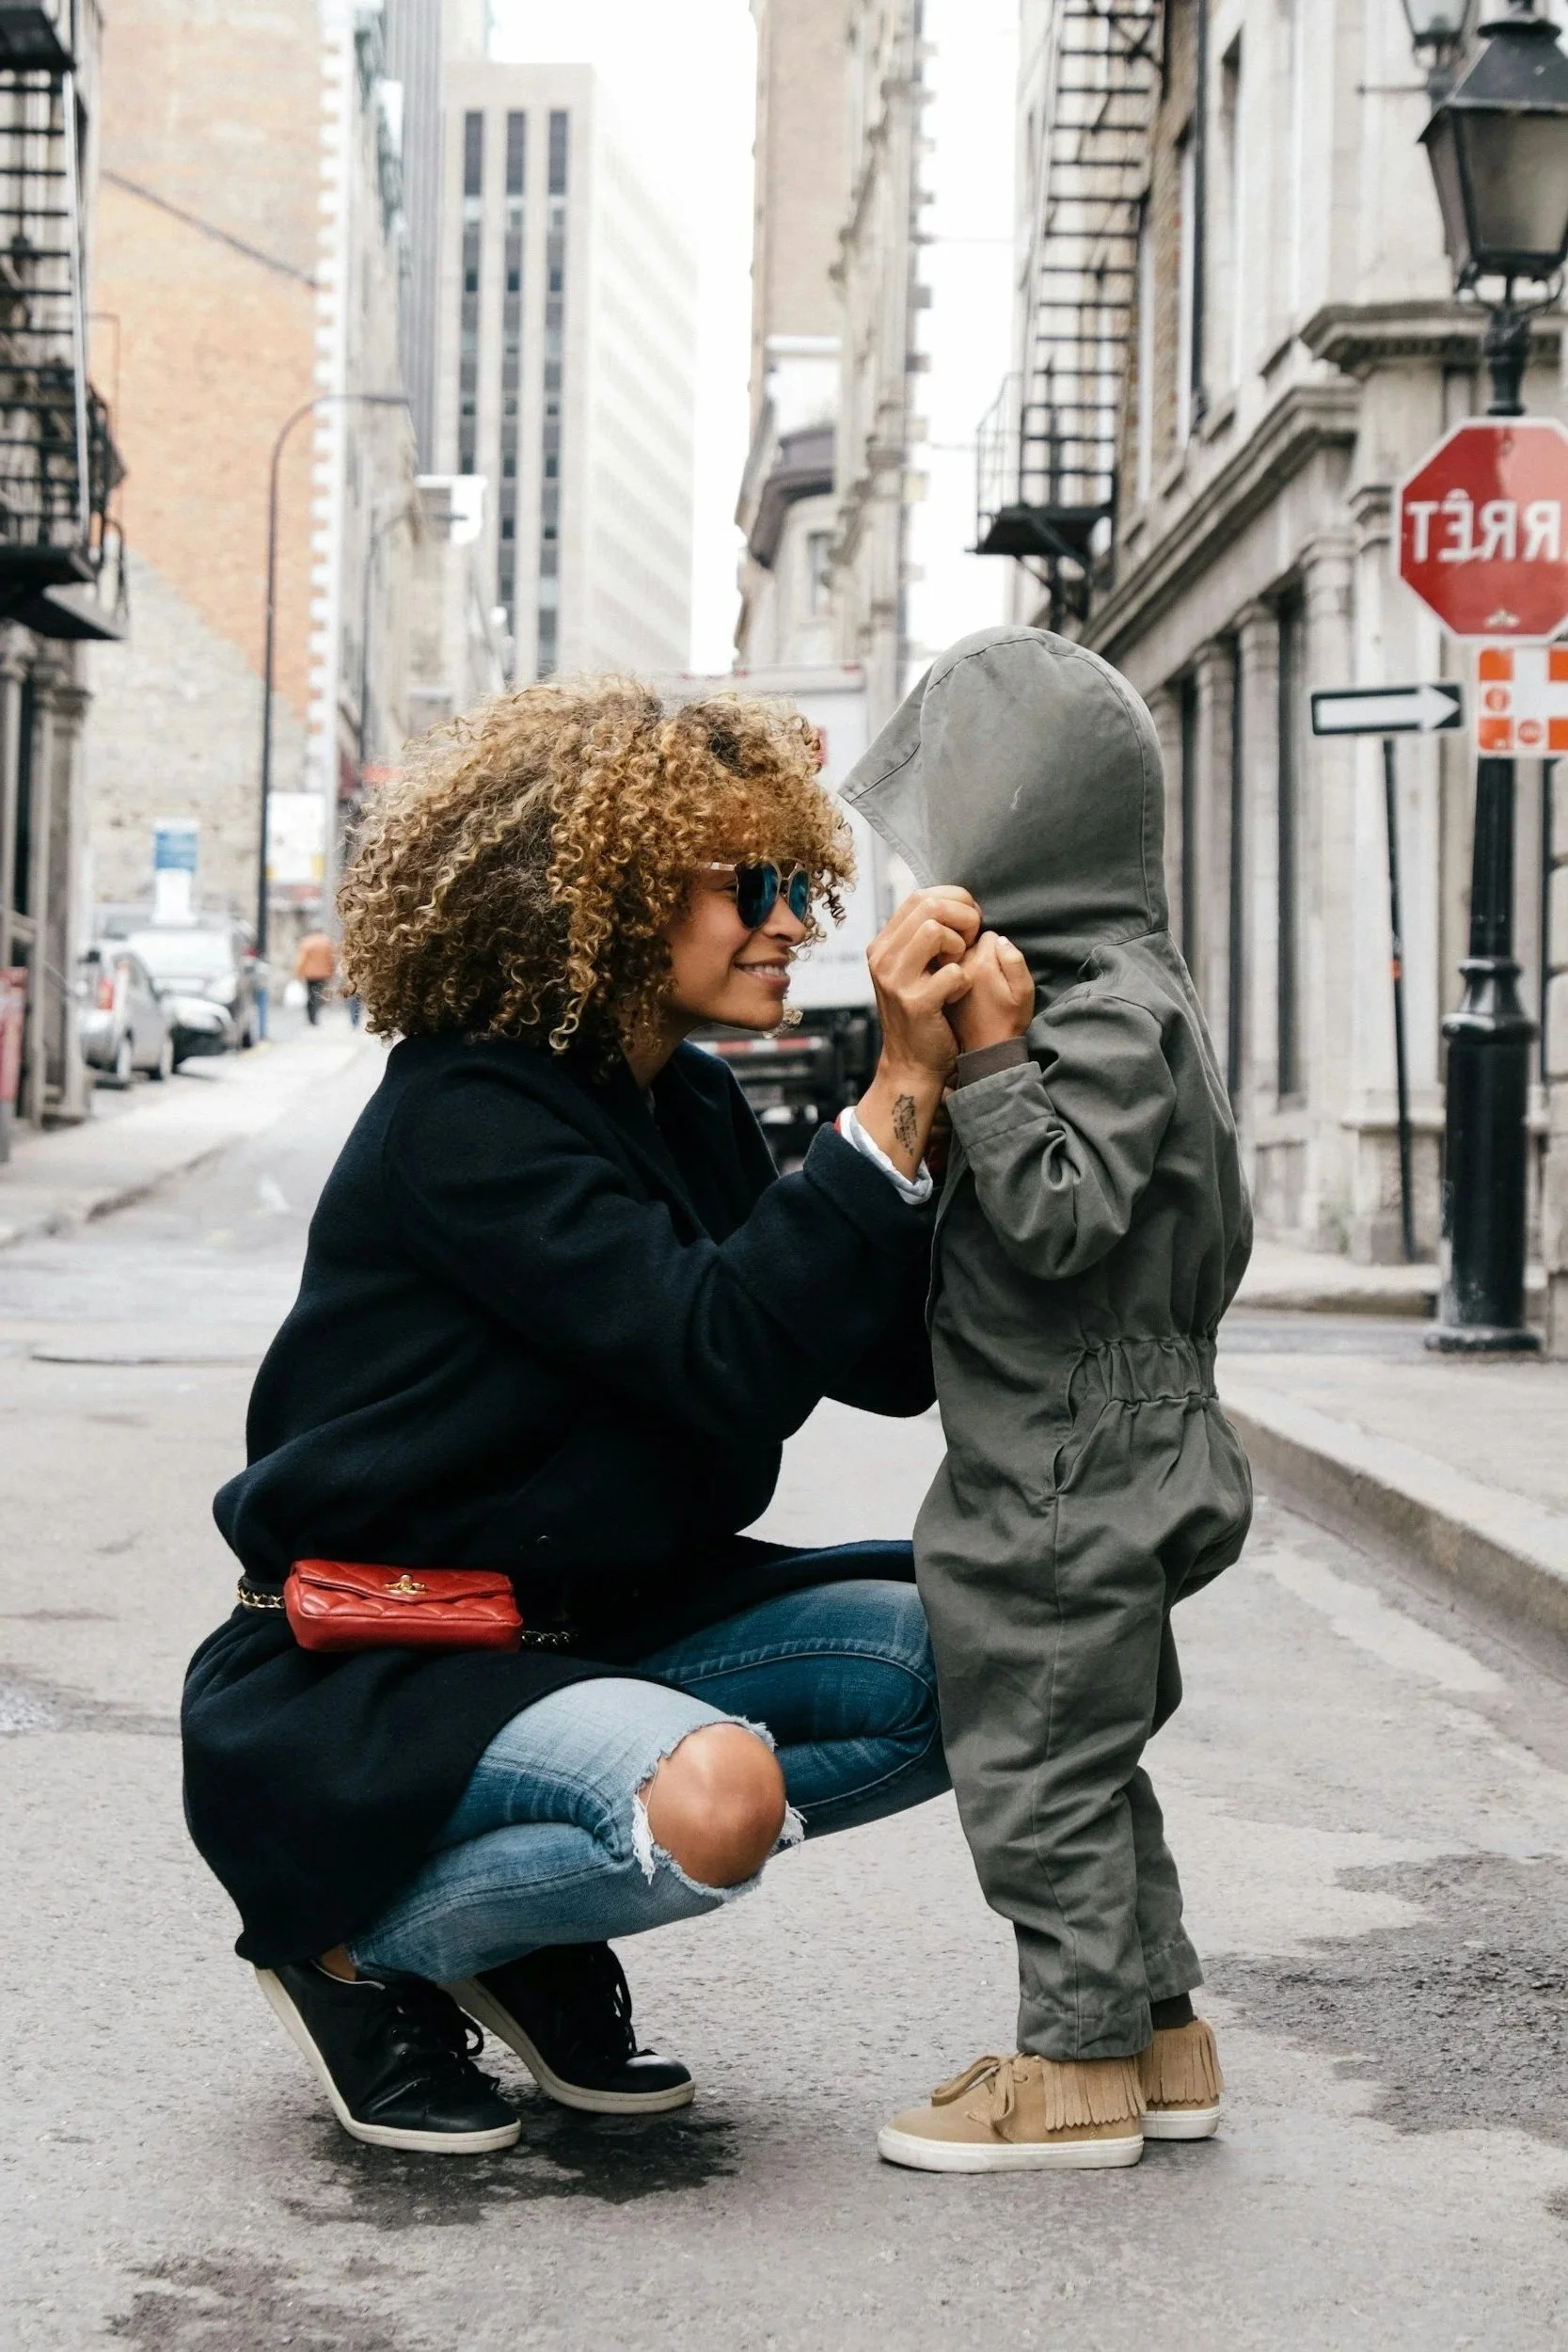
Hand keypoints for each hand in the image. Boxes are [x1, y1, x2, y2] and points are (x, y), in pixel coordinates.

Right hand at [856, 887, 981, 1175]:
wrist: (912, 1064)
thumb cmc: (924, 1012)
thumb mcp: (913, 968)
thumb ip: (923, 936)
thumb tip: (951, 902)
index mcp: (882, 945)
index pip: (920, 895)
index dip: (955, 901)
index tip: (968, 924)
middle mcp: (881, 958)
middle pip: (928, 905)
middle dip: (962, 918)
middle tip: (969, 944)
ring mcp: (895, 980)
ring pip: (934, 929)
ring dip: (959, 946)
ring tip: (959, 967)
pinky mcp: (915, 1003)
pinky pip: (953, 971)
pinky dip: (964, 980)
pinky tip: (957, 994)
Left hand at [949, 932, 1034, 1054]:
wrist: (983, 1051)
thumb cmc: (1008, 1021)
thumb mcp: (1023, 992)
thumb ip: (1014, 960)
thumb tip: (1000, 939)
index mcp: (982, 962)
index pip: (989, 935)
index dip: (997, 949)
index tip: (1000, 970)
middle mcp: (960, 965)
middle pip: (969, 940)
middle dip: (979, 952)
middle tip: (987, 978)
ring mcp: (944, 975)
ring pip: (955, 952)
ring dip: (965, 961)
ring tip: (975, 985)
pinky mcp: (936, 986)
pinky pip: (944, 967)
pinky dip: (952, 972)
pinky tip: (960, 990)